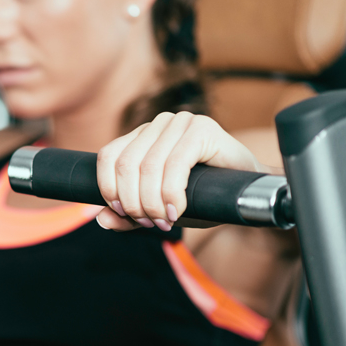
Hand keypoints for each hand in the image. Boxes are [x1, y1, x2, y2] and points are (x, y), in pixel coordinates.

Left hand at [94, 111, 264, 230]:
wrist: (245, 192)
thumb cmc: (201, 196)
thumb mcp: (156, 208)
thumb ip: (128, 214)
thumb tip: (101, 218)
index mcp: (141, 136)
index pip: (108, 157)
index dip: (109, 190)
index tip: (125, 214)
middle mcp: (158, 124)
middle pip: (126, 165)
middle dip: (133, 202)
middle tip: (150, 223)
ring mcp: (180, 123)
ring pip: (148, 167)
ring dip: (152, 202)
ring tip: (164, 221)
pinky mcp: (202, 129)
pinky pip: (175, 165)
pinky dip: (171, 194)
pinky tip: (175, 211)